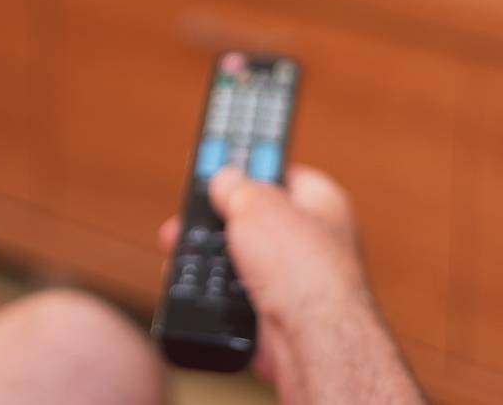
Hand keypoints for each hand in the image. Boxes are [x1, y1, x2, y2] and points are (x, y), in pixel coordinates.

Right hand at [158, 165, 424, 404]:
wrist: (310, 340)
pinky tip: (192, 287)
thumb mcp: (256, 203)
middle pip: (253, 219)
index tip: (221, 163)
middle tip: (189, 215)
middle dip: (216, 220)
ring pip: (237, 261)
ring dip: (207, 258)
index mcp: (322, 203)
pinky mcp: (274, 315)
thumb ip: (236, 185)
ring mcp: (292, 281)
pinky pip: (233, 298)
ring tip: (180, 251)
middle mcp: (311, 241)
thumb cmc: (302, 267)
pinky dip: (211, 295)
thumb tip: (224, 179)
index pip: (283, 174)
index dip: (250, 167)